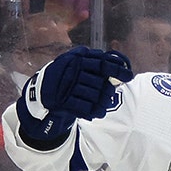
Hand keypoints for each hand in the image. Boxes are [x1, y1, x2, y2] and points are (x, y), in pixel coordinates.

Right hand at [17, 46, 132, 143]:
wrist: (41, 94)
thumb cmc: (65, 78)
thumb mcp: (76, 63)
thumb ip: (94, 61)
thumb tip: (120, 65)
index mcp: (77, 58)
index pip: (102, 62)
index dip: (117, 69)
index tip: (128, 76)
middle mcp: (72, 69)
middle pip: (101, 82)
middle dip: (107, 91)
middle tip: (108, 96)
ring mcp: (67, 86)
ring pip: (95, 95)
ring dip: (101, 103)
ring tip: (101, 105)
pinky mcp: (63, 101)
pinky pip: (85, 108)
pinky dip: (93, 112)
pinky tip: (94, 112)